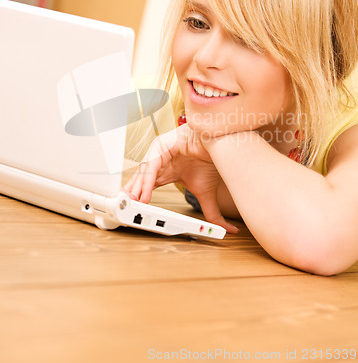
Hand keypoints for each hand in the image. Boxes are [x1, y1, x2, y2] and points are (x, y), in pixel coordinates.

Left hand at [122, 123, 238, 233]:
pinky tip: (145, 195)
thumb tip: (228, 230)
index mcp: (166, 172)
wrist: (219, 143)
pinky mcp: (160, 146)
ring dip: (137, 191)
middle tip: (124, 210)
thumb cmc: (210, 160)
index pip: (146, 187)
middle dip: (132, 195)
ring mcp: (158, 153)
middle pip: (140, 180)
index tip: (132, 212)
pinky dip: (147, 182)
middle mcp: (160, 162)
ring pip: (143, 174)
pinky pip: (150, 166)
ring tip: (133, 206)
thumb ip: (211, 214)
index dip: (138, 199)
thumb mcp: (206, 193)